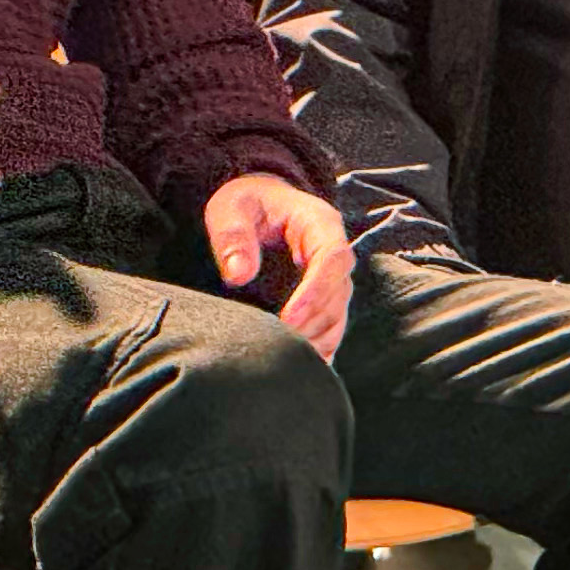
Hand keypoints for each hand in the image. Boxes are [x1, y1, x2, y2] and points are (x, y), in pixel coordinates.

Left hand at [205, 173, 352, 357]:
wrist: (256, 204)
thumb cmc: (245, 204)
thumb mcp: (231, 208)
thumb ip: (232, 236)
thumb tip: (238, 274)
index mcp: (319, 224)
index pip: (332, 259)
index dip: (315, 292)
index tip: (289, 318)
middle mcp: (333, 251)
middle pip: (339, 292)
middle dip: (313, 322)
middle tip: (281, 346)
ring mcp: (332, 277)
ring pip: (337, 314)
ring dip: (317, 339)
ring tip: (287, 361)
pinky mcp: (323, 297)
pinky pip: (330, 326)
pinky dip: (319, 346)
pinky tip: (300, 365)